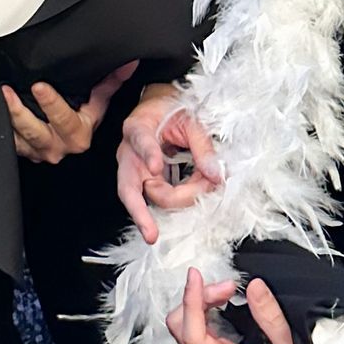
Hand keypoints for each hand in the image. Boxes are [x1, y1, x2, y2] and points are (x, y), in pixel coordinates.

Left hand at [4, 61, 135, 163]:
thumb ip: (111, 81)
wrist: (77, 140)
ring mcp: (39, 151)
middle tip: (8, 92)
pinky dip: (2, 128)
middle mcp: (58, 146)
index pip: (63, 119)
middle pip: (36, 132)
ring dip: (7, 120)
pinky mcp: (25, 151)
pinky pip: (10, 142)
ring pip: (19, 139)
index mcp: (78, 136)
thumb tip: (127, 63)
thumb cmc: (87, 118)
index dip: (51, 103)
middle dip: (20, 113)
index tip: (39, 86)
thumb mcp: (100, 102)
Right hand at [116, 89, 223, 242]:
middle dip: (139, 213)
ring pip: (148, 198)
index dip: (148, 154)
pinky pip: (159, 198)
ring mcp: (134, 171)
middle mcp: (129, 154)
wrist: (159, 109)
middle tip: (152, 234)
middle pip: (128, 188)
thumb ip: (203, 146)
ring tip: (206, 187)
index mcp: (137, 127)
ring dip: (178, 199)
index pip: (140, 141)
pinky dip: (180, 200)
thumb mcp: (191, 120)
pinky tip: (196, 196)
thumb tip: (215, 175)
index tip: (157, 167)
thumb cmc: (172, 110)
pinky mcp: (144, 182)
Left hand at [166, 270, 343, 343]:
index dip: (191, 302)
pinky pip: (204, 332)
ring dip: (202, 304)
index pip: (193, 336)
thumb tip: (253, 287)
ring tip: (229, 289)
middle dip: (196, 301)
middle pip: (184, 331)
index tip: (197, 276)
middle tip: (228, 286)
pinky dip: (208, 310)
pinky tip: (226, 300)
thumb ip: (273, 322)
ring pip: (190, 330)